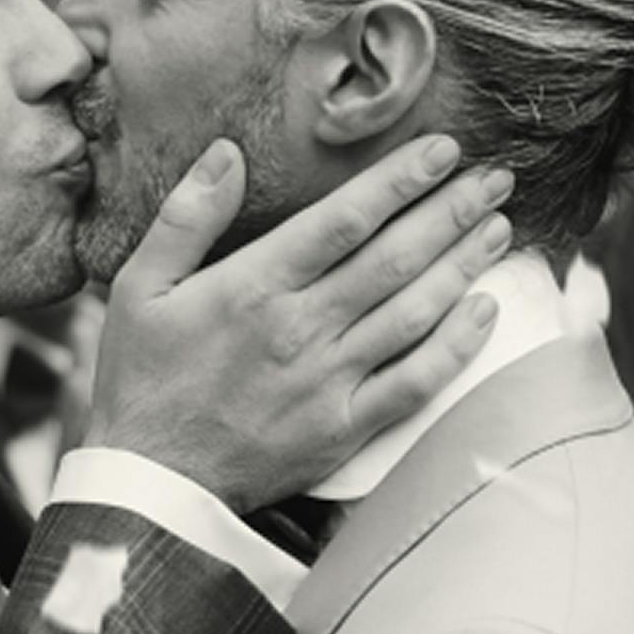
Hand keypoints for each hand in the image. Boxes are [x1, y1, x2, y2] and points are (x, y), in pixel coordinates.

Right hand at [88, 135, 518, 510]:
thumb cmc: (141, 380)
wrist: (150, 483)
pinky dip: (456, 347)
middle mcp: (300, 330)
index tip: (443, 150)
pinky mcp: (343, 428)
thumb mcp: (137, 289)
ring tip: (496, 229)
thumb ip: (185, 218)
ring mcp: (327, 382)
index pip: (344, 220)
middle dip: (452, 212)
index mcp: (252, 288)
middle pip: (395, 258)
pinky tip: (483, 312)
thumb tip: (227, 152)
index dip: (400, 180)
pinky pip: (415, 383)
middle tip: (494, 179)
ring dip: (463, 265)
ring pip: (415, 313)